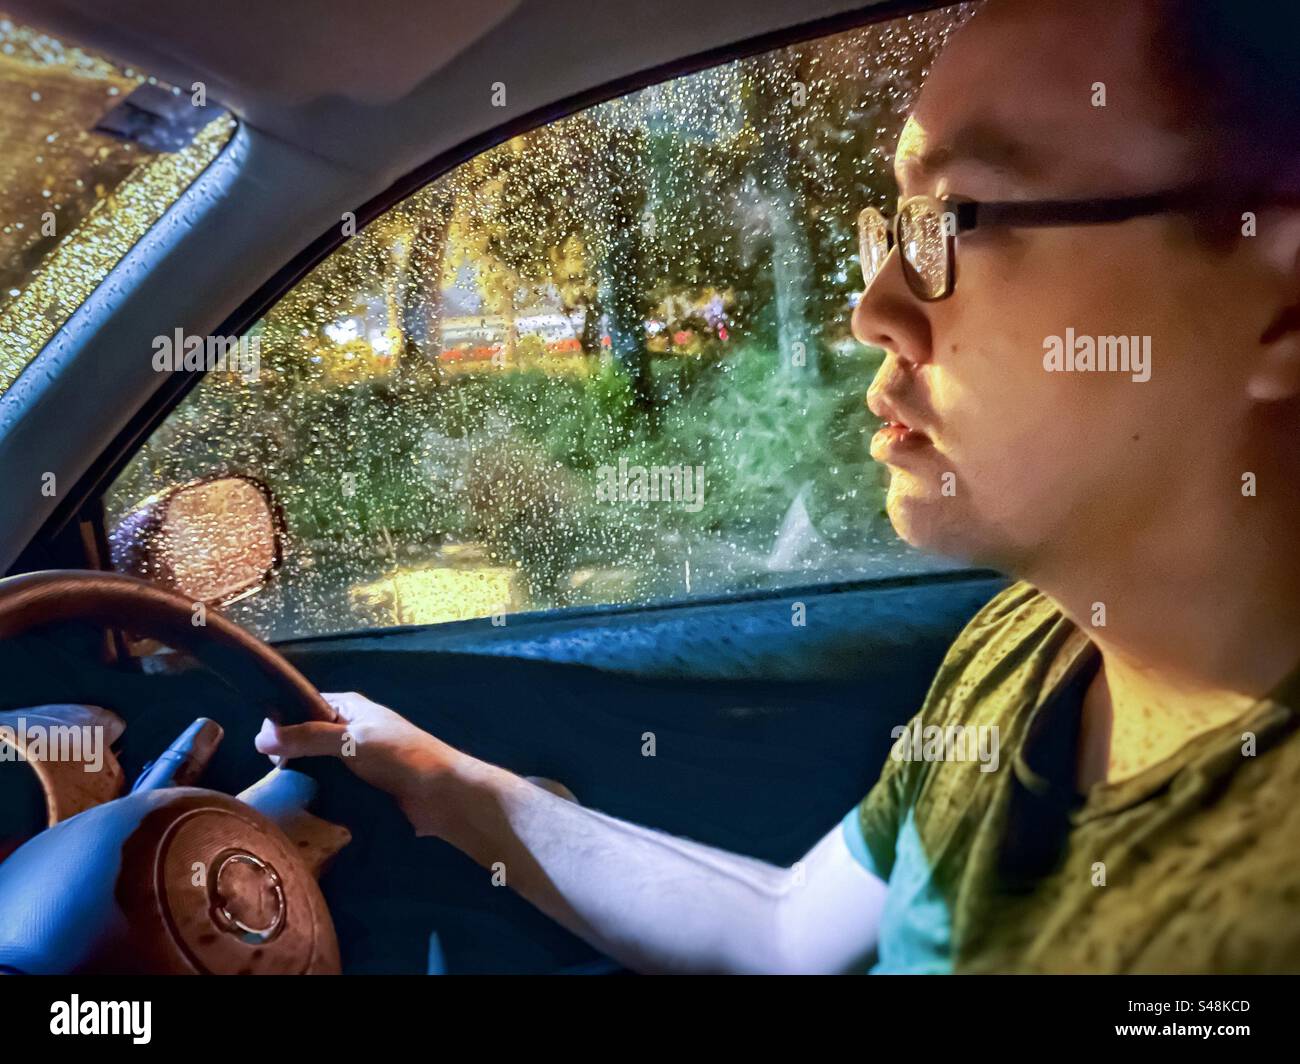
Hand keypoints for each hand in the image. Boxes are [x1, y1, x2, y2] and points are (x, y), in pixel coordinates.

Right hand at [255, 691, 461, 834]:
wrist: (442, 796)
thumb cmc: (401, 756)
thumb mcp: (351, 741)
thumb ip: (308, 737)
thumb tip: (259, 737)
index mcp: (349, 707)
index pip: (303, 705)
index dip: (281, 720)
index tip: (259, 743)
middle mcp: (348, 731)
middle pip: (305, 739)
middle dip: (287, 754)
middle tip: (268, 776)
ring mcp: (352, 762)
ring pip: (314, 767)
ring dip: (300, 779)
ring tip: (275, 796)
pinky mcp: (357, 789)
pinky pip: (327, 789)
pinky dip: (314, 796)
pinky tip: (296, 810)